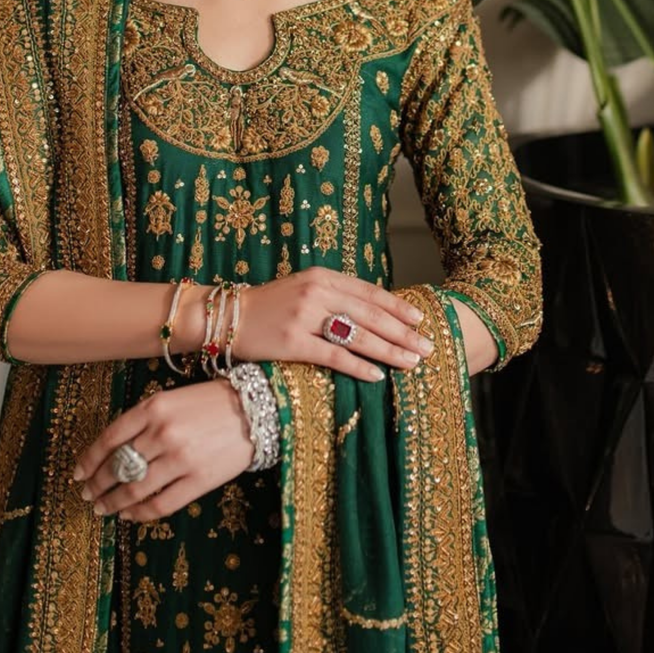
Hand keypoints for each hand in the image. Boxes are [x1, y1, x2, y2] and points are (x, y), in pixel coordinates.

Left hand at [73, 378, 252, 521]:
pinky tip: (130, 515)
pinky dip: (140, 514)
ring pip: (134, 489)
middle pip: (118, 466)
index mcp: (153, 407)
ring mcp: (180, 459)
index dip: (89, 460)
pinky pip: (160, 504)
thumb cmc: (212, 402)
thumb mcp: (173, 399)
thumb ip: (144, 420)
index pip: (109, 438)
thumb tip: (113, 451)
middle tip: (87, 495)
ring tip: (103, 509)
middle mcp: (162, 433)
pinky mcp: (198, 480)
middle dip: (97, 484)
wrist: (257, 411)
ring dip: (113, 502)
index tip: (78, 474)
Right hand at [232, 266, 433, 383]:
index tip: (420, 321)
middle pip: (371, 315)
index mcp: (323, 276)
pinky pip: (334, 355)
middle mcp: (317, 292)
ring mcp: (304, 317)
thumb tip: (375, 312)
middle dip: (403, 333)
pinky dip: (358, 366)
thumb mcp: (304, 288)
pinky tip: (377, 376)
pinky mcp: (292, 342)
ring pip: (358, 335)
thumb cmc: (269, 306)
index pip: (370, 292)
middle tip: (428, 347)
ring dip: (389, 351)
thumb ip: (335, 295)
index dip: (398, 308)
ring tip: (412, 362)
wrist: (225, 315)